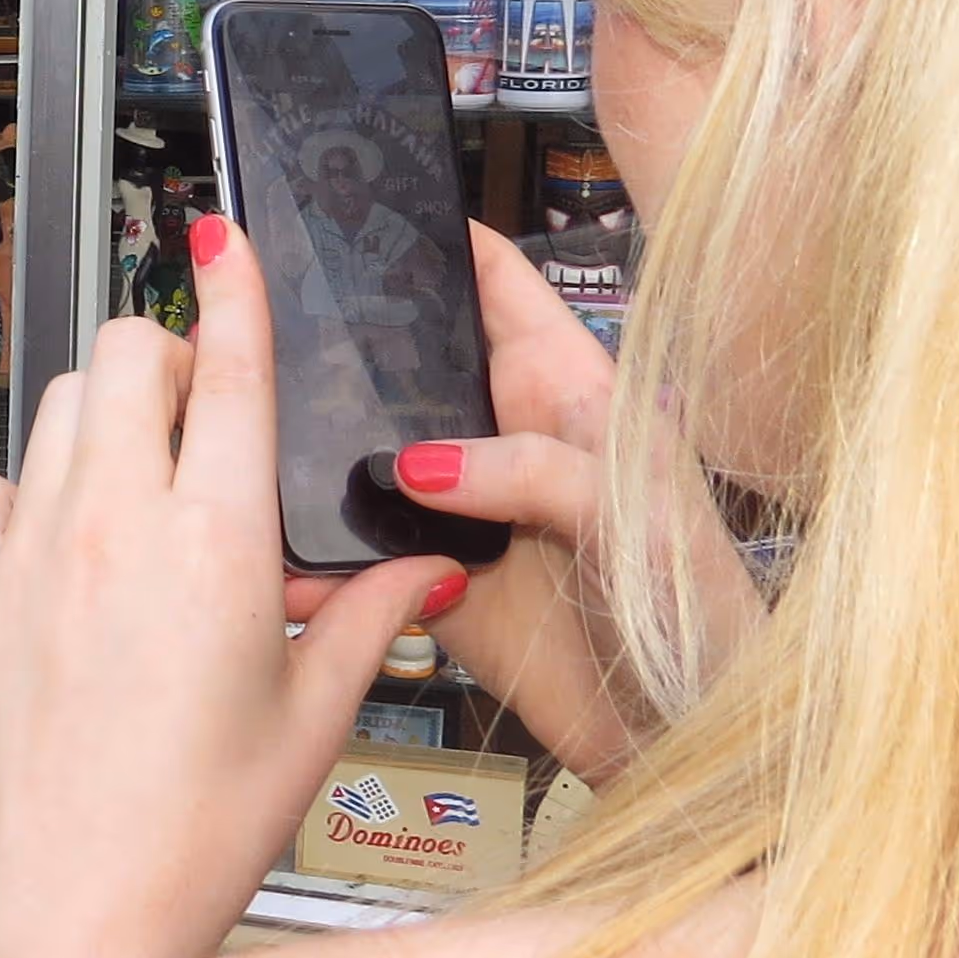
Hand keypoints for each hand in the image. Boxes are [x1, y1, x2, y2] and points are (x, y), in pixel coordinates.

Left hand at [0, 217, 452, 957]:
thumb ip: (368, 619)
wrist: (69, 914)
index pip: (226, 364)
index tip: (224, 239)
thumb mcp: (314, 721)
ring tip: (138, 481)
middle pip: (123, 354)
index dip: (231, 285)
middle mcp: (111, 526)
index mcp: (215, 543)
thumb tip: (424, 562)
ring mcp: (24, 553)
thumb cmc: (193, 835)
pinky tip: (59, 543)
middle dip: (165, 356)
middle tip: (196, 412)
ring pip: (52, 406)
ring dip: (100, 416)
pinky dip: (23, 489)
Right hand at [275, 225, 737, 783]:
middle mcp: (508, 437)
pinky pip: (361, 560)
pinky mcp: (436, 583)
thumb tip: (418, 461)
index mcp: (568, 388)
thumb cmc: (707, 621)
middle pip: (408, 363)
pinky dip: (321, 565)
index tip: (350, 212)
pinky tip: (288, 568)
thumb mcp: (640, 520)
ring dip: (314, 464)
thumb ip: (539, 471)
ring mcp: (468, 510)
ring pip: (366, 459)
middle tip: (257, 333)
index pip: (491, 281)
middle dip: (338, 347)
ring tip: (250, 456)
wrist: (692, 745)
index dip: (429, 238)